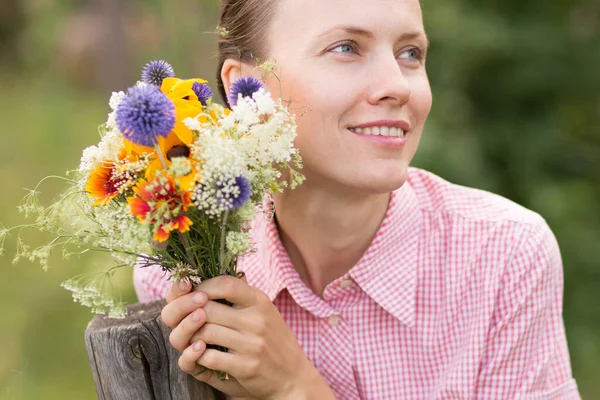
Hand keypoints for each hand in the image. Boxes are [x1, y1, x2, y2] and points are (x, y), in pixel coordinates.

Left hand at [161, 276, 334, 399]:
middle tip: (186, 320)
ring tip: (192, 338)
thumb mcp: (265, 311)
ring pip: (204, 333)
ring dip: (191, 336)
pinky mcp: (246, 367)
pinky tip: (201, 354)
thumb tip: (212, 274)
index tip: (194, 294)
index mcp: (260, 301)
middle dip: (188, 314)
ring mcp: (252, 344)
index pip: (226, 283)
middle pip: (207, 309)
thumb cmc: (274, 340)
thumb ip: (242, 294)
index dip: (203, 287)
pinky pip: (209, 357)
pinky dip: (198, 356)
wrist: (293, 377)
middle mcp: (257, 320)